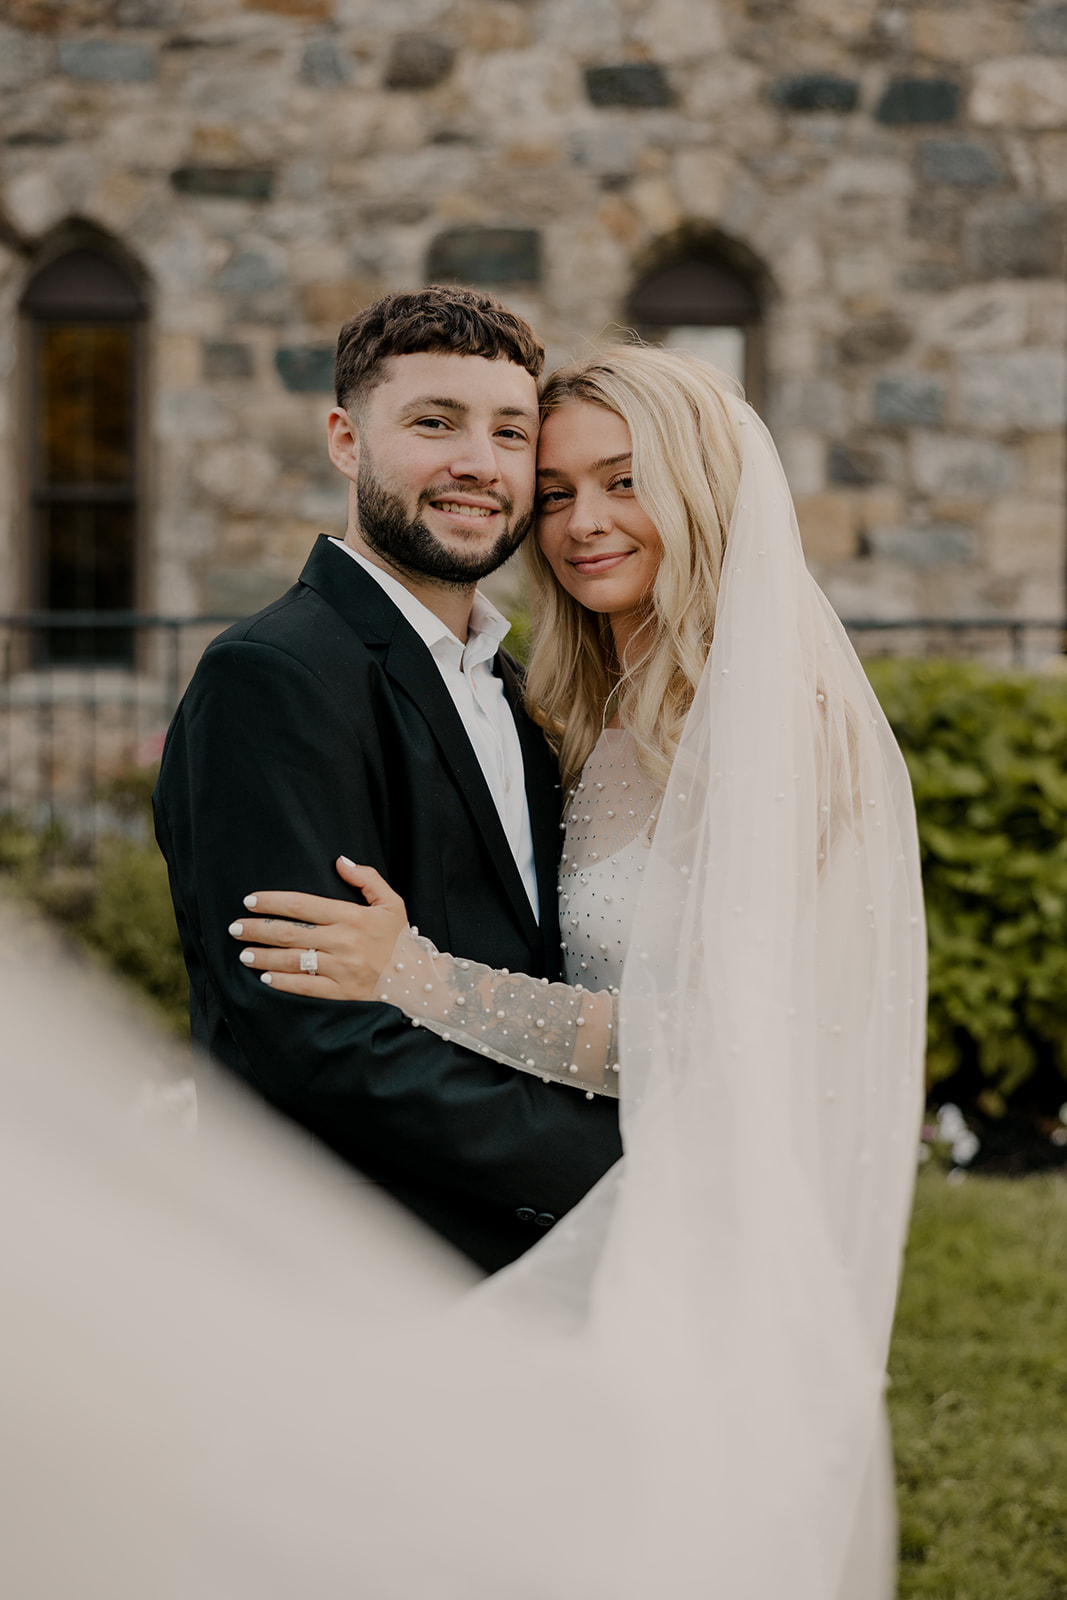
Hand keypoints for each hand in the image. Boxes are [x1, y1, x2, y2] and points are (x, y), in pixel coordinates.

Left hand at [228, 857, 407, 999]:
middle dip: (257, 928)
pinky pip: (306, 987)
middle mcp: (344, 941)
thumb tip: (340, 861)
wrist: (419, 980)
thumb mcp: (392, 903)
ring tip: (243, 953)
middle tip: (235, 927)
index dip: (272, 902)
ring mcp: (342, 969)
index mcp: (352, 916)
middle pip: (289, 932)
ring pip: (292, 960)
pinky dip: (283, 982)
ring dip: (263, 956)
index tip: (250, 901)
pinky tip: (264, 977)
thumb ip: (367, 878)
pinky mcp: (342, 993)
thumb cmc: (401, 940)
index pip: (302, 904)